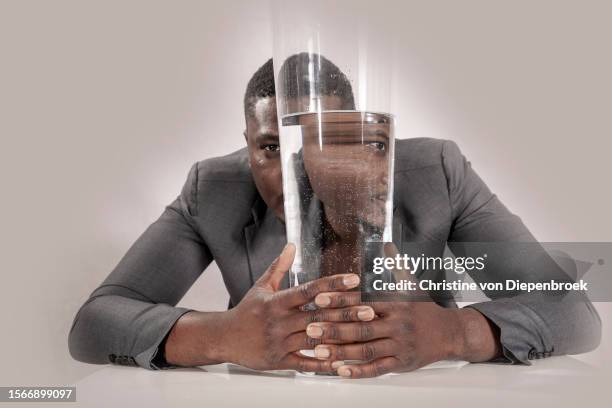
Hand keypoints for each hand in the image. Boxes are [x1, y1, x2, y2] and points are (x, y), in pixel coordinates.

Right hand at [166, 243, 376, 371]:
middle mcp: (280, 321)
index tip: (353, 280)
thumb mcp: (261, 287)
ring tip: (362, 334)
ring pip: (315, 339)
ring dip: (340, 336)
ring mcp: (280, 342)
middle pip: (318, 315)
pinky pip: (305, 363)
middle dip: (345, 312)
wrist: (224, 338)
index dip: (332, 284)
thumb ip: (279, 267)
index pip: (309, 290)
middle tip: (369, 309)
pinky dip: (324, 364)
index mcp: (277, 301)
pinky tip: (342, 362)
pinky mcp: (280, 360)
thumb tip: (292, 246)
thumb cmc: (246, 311)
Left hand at [304, 244, 501, 377]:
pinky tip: (340, 371)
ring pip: (366, 350)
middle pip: (361, 327)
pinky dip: (358, 371)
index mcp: (395, 304)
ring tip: (318, 352)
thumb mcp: (411, 283)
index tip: (317, 299)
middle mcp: (397, 324)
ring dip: (340, 352)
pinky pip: (378, 368)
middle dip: (334, 328)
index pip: (362, 301)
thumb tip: (388, 243)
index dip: (339, 299)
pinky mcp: (402, 362)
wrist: (450, 332)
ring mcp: (400, 345)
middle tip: (310, 328)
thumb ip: (396, 264)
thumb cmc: (424, 307)